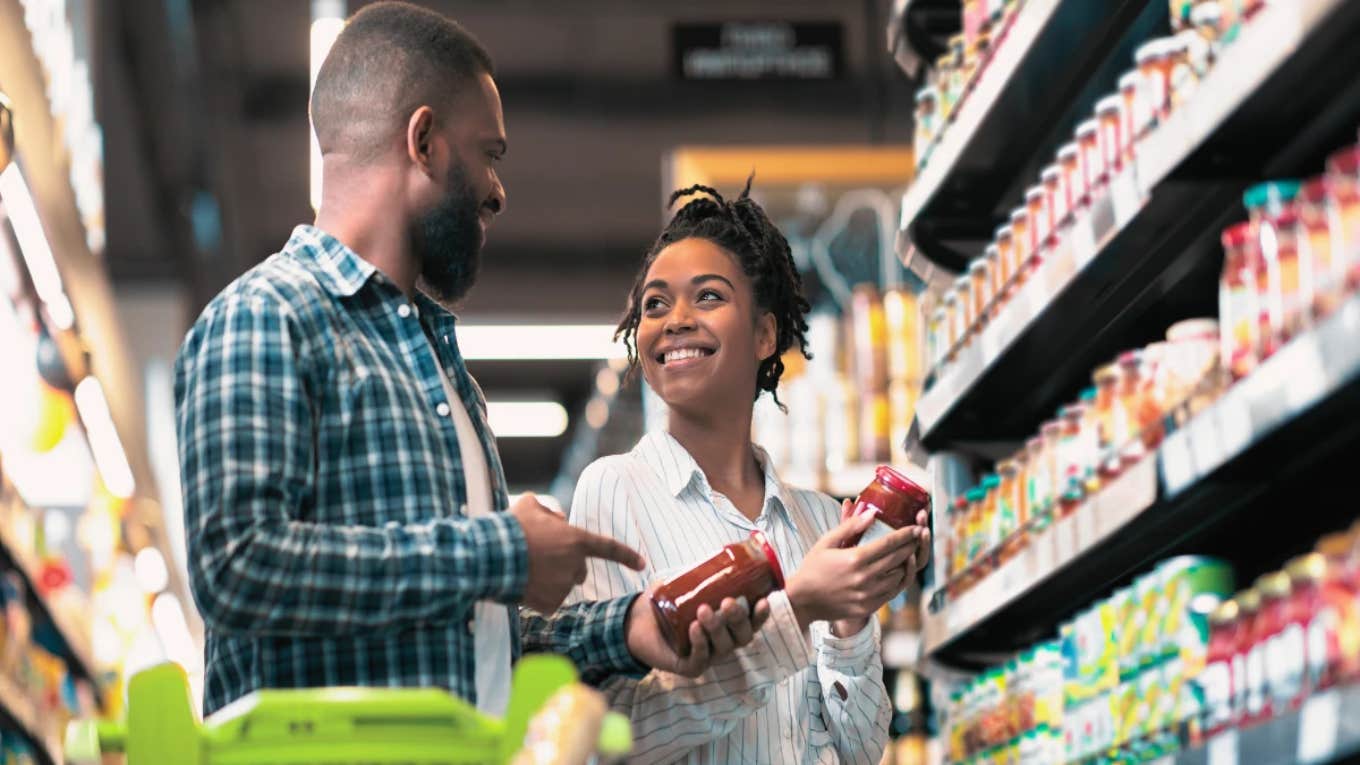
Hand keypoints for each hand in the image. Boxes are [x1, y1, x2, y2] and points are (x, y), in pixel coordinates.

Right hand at [512, 493, 645, 611]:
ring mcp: (564, 587)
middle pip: (579, 570)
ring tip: (524, 568)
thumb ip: (550, 511)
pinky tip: (523, 585)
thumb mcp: (530, 505)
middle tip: (539, 558)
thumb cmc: (512, 528)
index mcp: (577, 541)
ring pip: (561, 586)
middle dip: (565, 566)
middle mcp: (575, 566)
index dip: (627, 556)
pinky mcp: (550, 605)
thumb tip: (558, 519)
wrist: (492, 556)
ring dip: (548, 580)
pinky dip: (537, 596)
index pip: (609, 548)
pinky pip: (548, 602)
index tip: (642, 563)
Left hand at [625, 583, 771, 677]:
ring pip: (723, 647)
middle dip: (738, 619)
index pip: (752, 622)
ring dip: (717, 628)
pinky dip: (700, 644)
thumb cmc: (668, 605)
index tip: (763, 601)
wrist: (637, 623)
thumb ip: (700, 572)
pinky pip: (701, 660)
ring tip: (703, 610)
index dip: (761, 615)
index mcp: (728, 624)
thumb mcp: (686, 585)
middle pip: (742, 636)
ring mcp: (709, 656)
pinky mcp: (690, 667)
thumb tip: (717, 554)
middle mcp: (723, 642)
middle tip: (727, 602)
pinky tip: (694, 629)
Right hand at [786, 502, 925, 633]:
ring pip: (898, 577)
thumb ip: (850, 526)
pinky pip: (891, 593)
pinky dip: (897, 581)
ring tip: (908, 553)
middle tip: (918, 537)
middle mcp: (864, 578)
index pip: (889, 544)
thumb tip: (872, 513)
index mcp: (854, 559)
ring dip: (905, 564)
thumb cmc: (813, 567)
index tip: (915, 527)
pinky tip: (897, 572)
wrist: (802, 600)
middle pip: (898, 559)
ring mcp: (868, 595)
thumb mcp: (826, 542)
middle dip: (911, 546)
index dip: (906, 535)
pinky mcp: (868, 607)